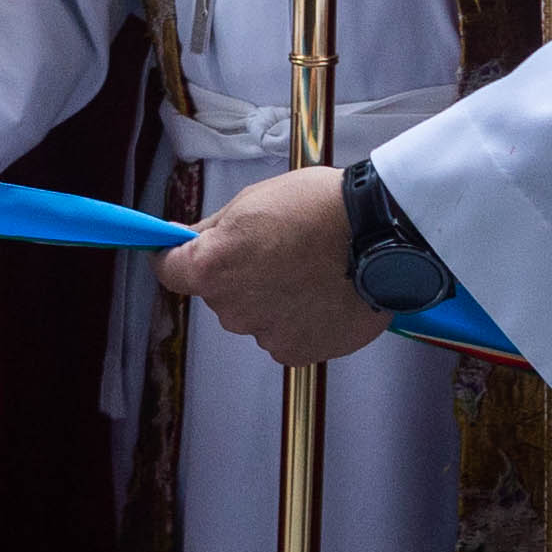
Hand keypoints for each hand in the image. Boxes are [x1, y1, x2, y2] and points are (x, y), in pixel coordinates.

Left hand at [157, 162, 388, 363]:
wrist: (380, 236)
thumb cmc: (322, 209)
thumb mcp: (253, 200)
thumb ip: (212, 229)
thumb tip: (182, 240)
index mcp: (214, 266)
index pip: (171, 270)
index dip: (176, 258)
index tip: (180, 254)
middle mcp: (232, 307)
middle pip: (219, 293)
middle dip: (238, 275)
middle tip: (275, 251)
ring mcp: (264, 333)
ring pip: (254, 316)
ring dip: (270, 299)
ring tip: (307, 272)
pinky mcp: (296, 351)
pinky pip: (283, 335)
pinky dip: (297, 319)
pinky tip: (320, 294)